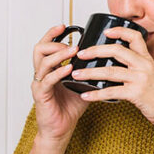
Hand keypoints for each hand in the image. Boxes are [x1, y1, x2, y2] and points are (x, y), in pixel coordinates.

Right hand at [31, 24, 88, 142]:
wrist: (63, 127)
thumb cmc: (74, 104)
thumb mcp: (86, 81)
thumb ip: (94, 67)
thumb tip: (114, 54)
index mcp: (52, 67)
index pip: (47, 45)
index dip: (53, 34)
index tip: (65, 25)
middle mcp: (43, 73)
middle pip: (39, 49)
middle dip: (54, 41)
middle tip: (71, 41)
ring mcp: (40, 84)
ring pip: (42, 62)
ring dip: (59, 54)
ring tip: (73, 51)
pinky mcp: (41, 96)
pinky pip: (47, 81)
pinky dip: (58, 72)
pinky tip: (69, 68)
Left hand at [73, 27, 153, 128]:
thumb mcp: (152, 74)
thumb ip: (138, 67)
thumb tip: (118, 64)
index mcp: (147, 59)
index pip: (135, 37)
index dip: (120, 31)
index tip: (106, 31)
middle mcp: (144, 65)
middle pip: (117, 50)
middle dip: (95, 50)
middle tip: (80, 54)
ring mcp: (140, 78)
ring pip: (110, 70)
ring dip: (89, 72)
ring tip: (75, 74)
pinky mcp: (136, 93)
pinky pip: (111, 92)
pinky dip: (95, 94)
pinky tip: (85, 95)